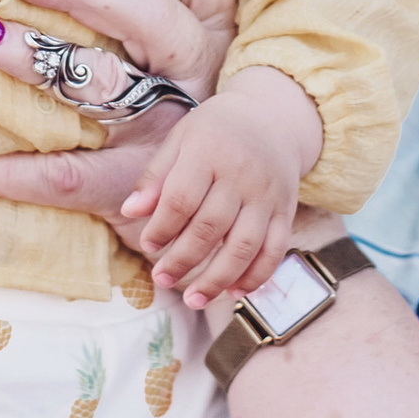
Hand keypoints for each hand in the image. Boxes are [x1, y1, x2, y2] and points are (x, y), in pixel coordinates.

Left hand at [0, 0, 244, 232]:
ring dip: (32, 59)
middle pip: (149, 20)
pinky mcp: (127, 189)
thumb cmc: (174, 99)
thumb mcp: (178, 41)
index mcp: (208, 32)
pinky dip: (5, 172)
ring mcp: (162, 134)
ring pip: (98, 88)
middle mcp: (191, 77)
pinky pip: (62, 176)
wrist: (204, 214)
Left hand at [122, 68, 319, 303]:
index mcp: (209, 151)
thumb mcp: (181, 139)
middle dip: (183, 260)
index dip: (162, 227)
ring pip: (243, 246)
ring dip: (217, 279)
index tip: (148, 245)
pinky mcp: (287, 210)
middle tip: (163, 279)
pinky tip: (233, 292)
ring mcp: (267, 195)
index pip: (182, 199)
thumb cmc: (215, 131)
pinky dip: (256, 276)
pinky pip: (274, 250)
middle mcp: (242, 174)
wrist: (272, 118)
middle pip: (210, 228)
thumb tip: (131, 211)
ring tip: (193, 299)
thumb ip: (156, 176)